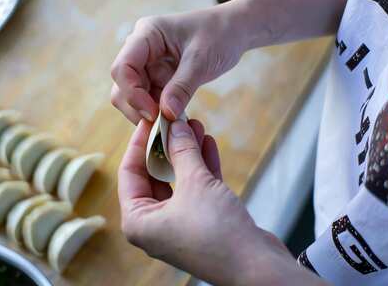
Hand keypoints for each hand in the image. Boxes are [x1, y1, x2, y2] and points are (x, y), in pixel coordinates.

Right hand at [111, 7, 243, 123]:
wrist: (233, 31)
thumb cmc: (219, 35)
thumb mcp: (202, 60)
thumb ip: (182, 87)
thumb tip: (165, 113)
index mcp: (146, 35)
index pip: (123, 67)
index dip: (132, 93)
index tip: (153, 113)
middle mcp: (140, 50)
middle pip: (122, 85)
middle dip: (137, 107)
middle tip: (161, 125)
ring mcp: (147, 65)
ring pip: (132, 97)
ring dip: (147, 113)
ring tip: (170, 125)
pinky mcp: (157, 78)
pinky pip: (149, 100)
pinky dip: (158, 113)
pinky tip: (174, 121)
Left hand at [118, 119, 323, 284]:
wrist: (257, 267)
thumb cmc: (217, 233)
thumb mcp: (196, 183)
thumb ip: (182, 151)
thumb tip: (174, 126)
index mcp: (139, 221)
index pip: (129, 172)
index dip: (140, 143)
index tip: (150, 120)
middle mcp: (155, 224)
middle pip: (154, 175)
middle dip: (167, 146)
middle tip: (175, 121)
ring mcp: (178, 224)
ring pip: (178, 180)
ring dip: (187, 154)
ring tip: (193, 126)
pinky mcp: (202, 223)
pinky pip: (196, 189)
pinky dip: (201, 167)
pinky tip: (207, 144)